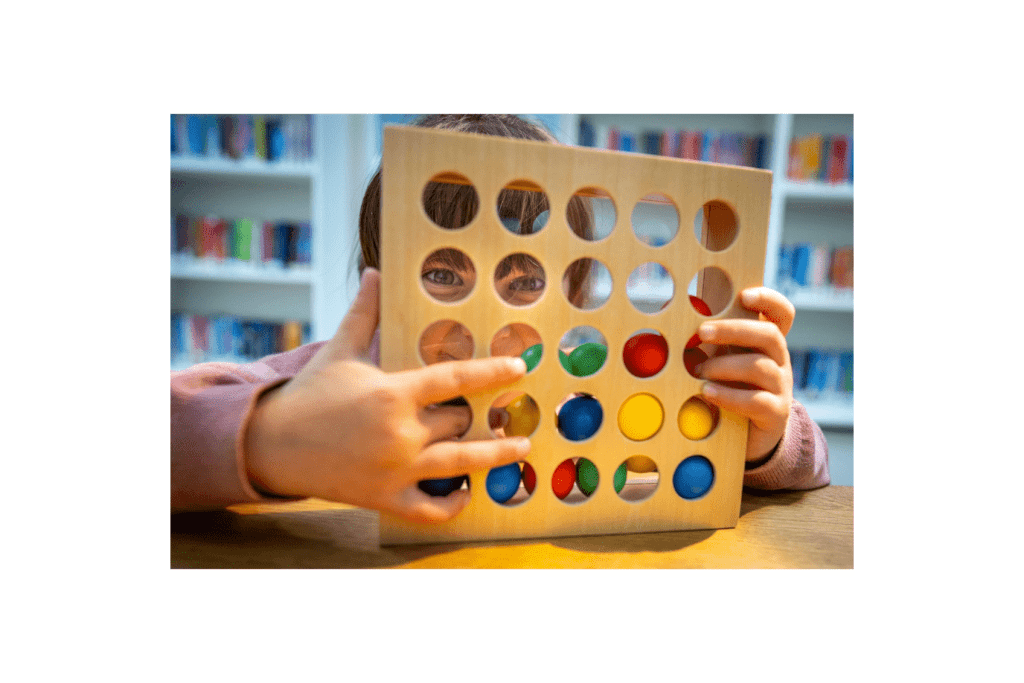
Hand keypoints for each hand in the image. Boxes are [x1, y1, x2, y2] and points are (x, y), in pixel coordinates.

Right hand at [244, 268, 530, 522]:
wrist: (272, 445)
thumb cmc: (309, 394)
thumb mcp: (338, 350)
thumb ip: (364, 314)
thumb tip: (373, 272)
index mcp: (393, 393)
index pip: (457, 379)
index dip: (493, 372)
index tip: (520, 367)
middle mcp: (400, 433)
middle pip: (460, 421)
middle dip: (474, 414)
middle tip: (494, 408)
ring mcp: (395, 470)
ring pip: (461, 465)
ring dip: (495, 456)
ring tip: (519, 448)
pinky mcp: (385, 499)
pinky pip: (430, 510)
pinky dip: (452, 505)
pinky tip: (466, 493)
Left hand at [692, 287, 794, 462]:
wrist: (751, 435)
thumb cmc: (731, 388)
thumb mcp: (722, 360)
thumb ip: (709, 342)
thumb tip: (672, 324)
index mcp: (767, 343)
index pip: (782, 313)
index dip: (768, 300)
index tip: (744, 295)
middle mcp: (779, 361)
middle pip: (769, 335)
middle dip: (732, 330)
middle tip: (701, 332)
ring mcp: (781, 386)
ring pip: (760, 367)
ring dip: (724, 366)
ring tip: (697, 371)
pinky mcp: (775, 413)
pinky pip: (757, 401)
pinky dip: (729, 395)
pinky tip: (706, 393)